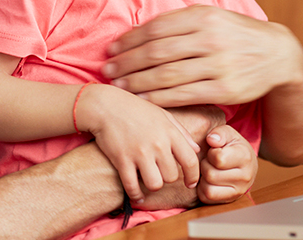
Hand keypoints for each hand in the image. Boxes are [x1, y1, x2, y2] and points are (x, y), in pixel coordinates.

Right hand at [75, 84, 200, 202]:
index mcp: (170, 133)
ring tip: (148, 180)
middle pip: (171, 176)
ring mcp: (139, 153)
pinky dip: (135, 195)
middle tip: (160, 173)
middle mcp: (157, 144)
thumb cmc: (136, 109)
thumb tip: (197, 150)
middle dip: (167, 178)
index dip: (193, 176)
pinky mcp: (122, 160)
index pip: (190, 160)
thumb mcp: (163, 115)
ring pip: (155, 184)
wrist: (106, 106)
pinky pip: (132, 186)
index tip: (190, 183)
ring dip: (152, 185)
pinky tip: (136, 195)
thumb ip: (182, 132)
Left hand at [103, 5, 302, 106]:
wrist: (277, 54)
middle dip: (127, 62)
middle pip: (157, 52)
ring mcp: (218, 64)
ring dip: (138, 82)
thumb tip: (138, 30)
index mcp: (203, 16)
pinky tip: (143, 100)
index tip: (112, 49)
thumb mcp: (212, 16)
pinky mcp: (225, 88)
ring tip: (119, 86)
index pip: (156, 28)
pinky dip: (159, 98)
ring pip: (167, 75)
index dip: (130, 40)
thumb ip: (180, 21)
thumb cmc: (236, 34)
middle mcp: (210, 38)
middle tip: (107, 69)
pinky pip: (183, 95)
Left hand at [198, 125, 256, 203]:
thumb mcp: (228, 134)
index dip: (211, 153)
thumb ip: (219, 133)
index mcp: (245, 157)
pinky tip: (209, 180)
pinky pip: (207, 197)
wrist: (246, 164)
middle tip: (210, 162)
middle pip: (210, 175)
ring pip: (208, 189)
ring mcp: (238, 191)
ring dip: (204, 179)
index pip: (218, 158)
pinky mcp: (230, 200)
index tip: (214, 151)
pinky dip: (203, 189)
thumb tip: (211, 140)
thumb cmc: (233, 147)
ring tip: (210, 170)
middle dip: (205, 166)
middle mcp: (245, 177)